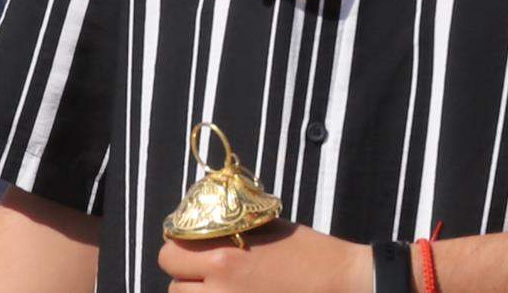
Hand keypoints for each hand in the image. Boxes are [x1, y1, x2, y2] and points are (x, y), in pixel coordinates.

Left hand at [156, 226, 369, 291]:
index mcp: (223, 259)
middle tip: (205, 270)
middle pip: (173, 286)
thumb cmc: (306, 251)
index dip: (179, 248)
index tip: (191, 246)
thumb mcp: (266, 228)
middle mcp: (218, 290)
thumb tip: (203, 222)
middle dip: (186, 276)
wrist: (337, 283)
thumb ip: (230, 228)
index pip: (170, 254)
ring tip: (220, 287)